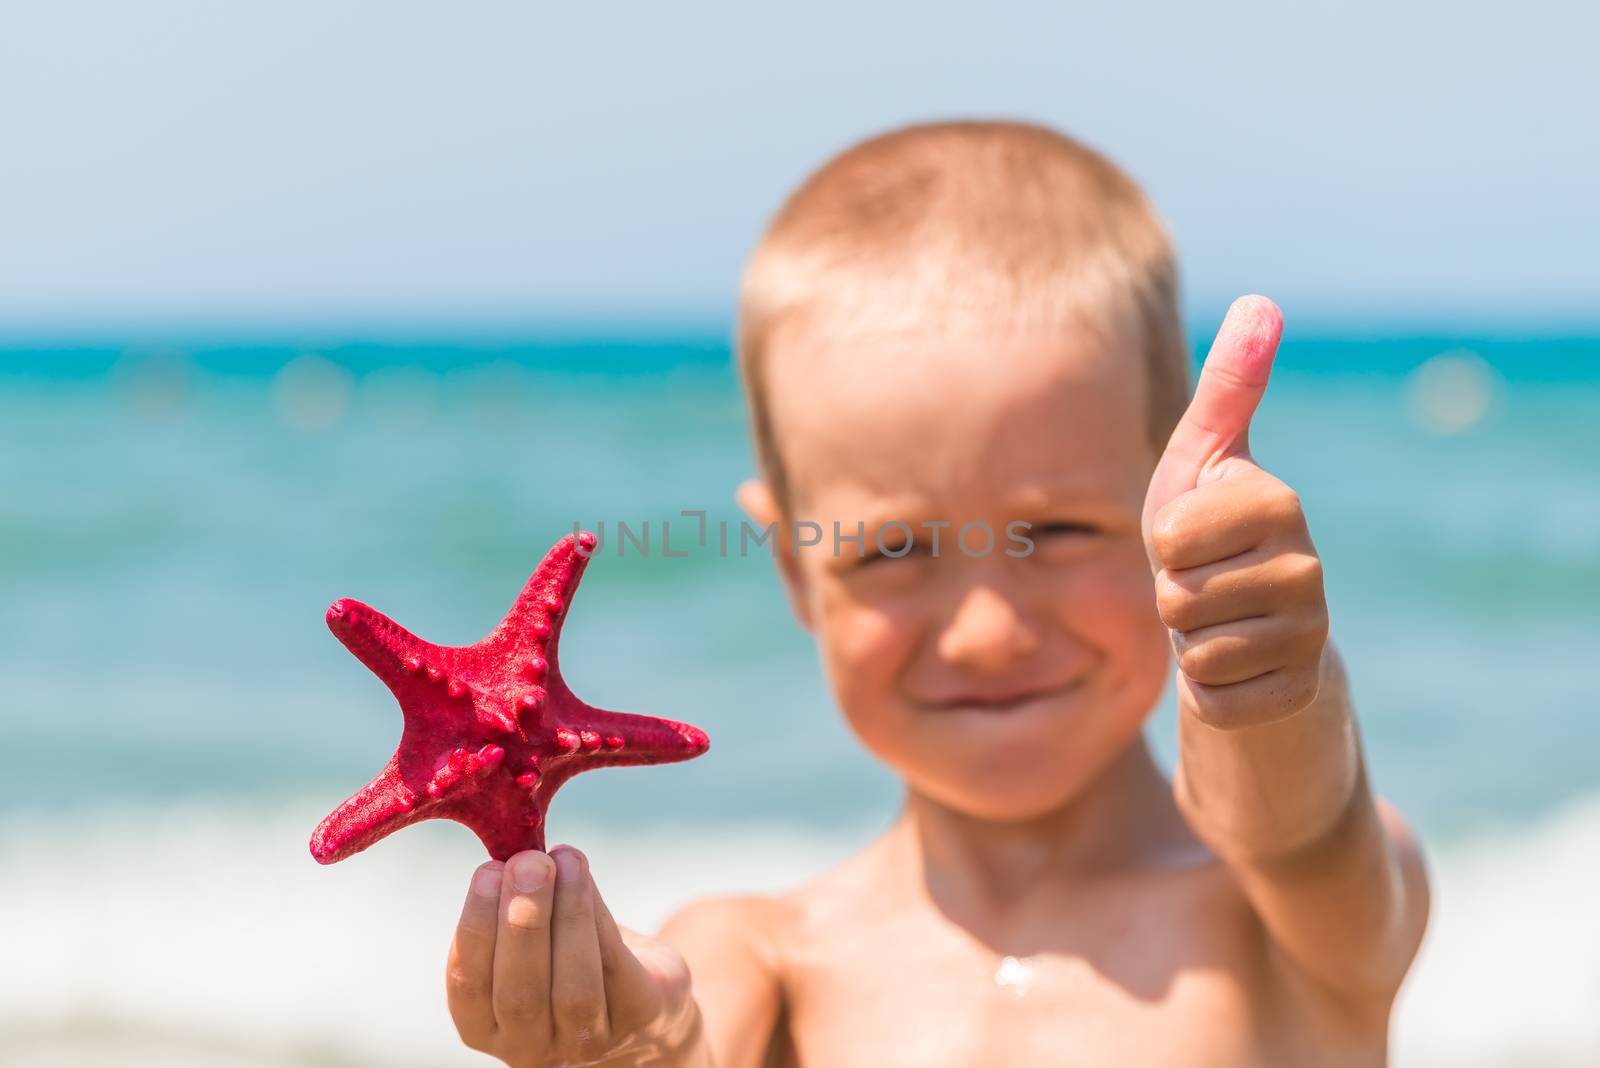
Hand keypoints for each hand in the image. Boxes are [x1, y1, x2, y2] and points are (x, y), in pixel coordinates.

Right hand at [446, 846, 698, 1067]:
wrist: (640, 989)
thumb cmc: (568, 955)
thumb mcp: (530, 937)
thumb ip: (515, 906)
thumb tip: (516, 849)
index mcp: (487, 1027)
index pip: (469, 988)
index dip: (476, 929)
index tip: (485, 872)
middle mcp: (530, 1046)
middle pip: (520, 992)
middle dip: (522, 921)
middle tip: (527, 863)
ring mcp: (585, 1044)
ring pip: (573, 987)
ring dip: (567, 915)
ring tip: (564, 859)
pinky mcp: (637, 1018)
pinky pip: (614, 967)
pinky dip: (597, 915)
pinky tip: (584, 874)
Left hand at [1141, 295, 1328, 730]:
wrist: (1245, 632)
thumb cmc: (1208, 535)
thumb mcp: (1201, 460)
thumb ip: (1228, 386)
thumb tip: (1262, 300)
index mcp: (1279, 503)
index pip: (1170, 537)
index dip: (1163, 543)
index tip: (1190, 537)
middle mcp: (1308, 568)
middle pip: (1177, 596)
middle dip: (1170, 595)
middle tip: (1201, 584)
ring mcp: (1310, 636)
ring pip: (1194, 651)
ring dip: (1187, 642)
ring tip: (1215, 622)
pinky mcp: (1296, 695)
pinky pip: (1213, 700)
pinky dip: (1206, 690)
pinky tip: (1232, 667)